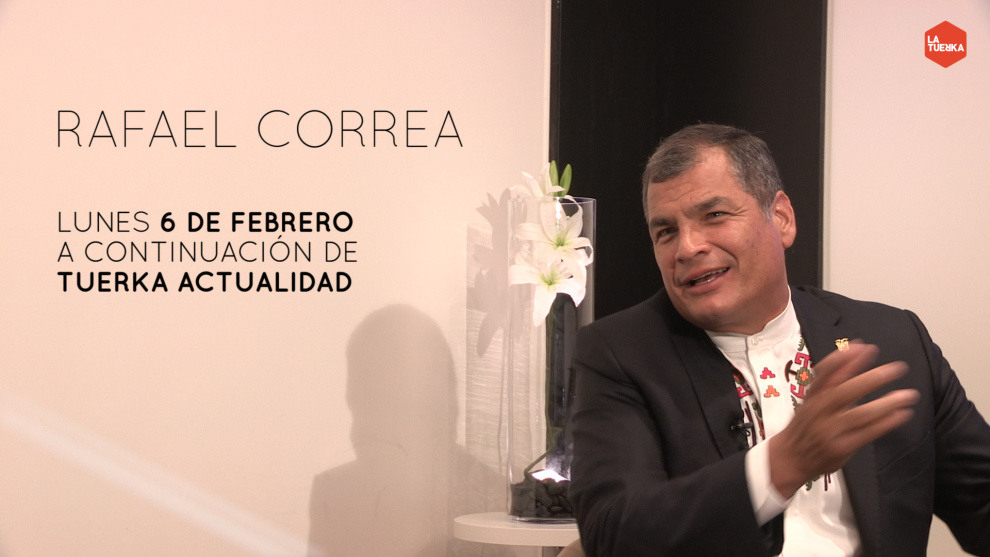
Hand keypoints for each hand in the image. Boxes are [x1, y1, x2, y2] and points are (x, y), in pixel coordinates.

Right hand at [768, 342, 919, 497]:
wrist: (789, 458)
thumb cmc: (804, 425)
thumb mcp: (810, 401)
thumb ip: (829, 380)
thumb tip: (851, 351)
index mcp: (811, 398)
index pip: (824, 374)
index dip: (842, 360)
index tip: (864, 347)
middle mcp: (819, 412)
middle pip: (845, 393)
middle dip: (871, 379)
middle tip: (896, 369)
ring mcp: (830, 431)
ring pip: (860, 415)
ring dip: (886, 404)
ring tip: (908, 395)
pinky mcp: (841, 448)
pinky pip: (866, 434)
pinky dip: (885, 423)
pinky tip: (901, 414)